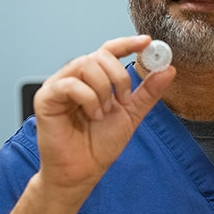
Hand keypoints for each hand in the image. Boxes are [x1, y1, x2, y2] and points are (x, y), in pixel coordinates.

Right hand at [10, 35, 174, 213]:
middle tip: (123, 100)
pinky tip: (92, 115)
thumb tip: (168, 69)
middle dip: (119, 76)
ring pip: (85, 64)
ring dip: (103, 89)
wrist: (84, 171)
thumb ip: (148, 91)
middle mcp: (76, 76)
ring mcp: (59, 85)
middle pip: (100, 55)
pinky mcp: (46, 98)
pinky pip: (70, 84)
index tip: (147, 42)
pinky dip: (88, 99)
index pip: (110, 50)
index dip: (128, 43)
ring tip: (104, 112)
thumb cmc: (100, 143)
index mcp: (95, 77)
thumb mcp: (132, 113)